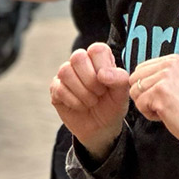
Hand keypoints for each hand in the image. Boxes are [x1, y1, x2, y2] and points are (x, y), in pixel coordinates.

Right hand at [50, 42, 130, 160]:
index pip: (96, 49)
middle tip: (99, 93)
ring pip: (65, 71)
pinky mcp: (55, 88)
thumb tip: (102, 74)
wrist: (101, 129)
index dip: (102, 66)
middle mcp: (81, 63)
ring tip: (91, 101)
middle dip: (90, 80)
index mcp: (99, 59)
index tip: (108, 83)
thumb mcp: (122, 94)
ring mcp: (66, 75)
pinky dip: (74, 101)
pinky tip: (81, 107)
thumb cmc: (112, 106)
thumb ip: (119, 79)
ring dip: (82, 92)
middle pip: (77, 57)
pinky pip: (59, 88)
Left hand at [129, 54, 178, 153]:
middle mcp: (168, 65)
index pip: (140, 69)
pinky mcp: (160, 93)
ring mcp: (164, 78)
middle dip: (144, 96)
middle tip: (165, 104)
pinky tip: (167, 115)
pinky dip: (150, 114)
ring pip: (135, 93)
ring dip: (147, 106)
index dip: (147, 87)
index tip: (166, 96)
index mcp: (172, 60)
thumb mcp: (176, 82)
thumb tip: (133, 77)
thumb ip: (158, 75)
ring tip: (168, 108)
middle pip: (134, 80)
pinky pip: (139, 105)